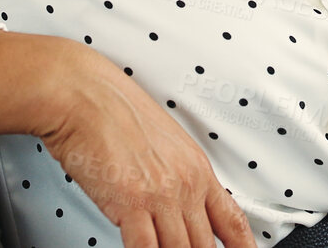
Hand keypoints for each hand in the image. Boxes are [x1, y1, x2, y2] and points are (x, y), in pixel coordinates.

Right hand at [35, 39, 258, 247]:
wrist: (83, 95)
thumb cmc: (113, 110)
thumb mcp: (164, 141)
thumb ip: (176, 176)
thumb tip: (177, 203)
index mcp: (196, 168)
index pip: (231, 220)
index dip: (243, 246)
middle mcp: (184, 184)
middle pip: (204, 244)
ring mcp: (160, 196)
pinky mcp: (131, 204)